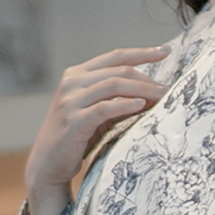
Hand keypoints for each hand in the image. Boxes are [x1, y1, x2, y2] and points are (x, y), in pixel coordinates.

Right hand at [26, 46, 170, 214]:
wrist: (47, 164)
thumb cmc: (76, 138)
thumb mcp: (95, 112)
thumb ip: (116, 99)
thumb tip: (153, 94)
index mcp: (76, 74)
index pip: (115, 57)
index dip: (142, 53)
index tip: (166, 50)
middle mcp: (71, 82)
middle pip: (118, 71)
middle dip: (147, 79)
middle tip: (167, 90)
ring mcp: (71, 101)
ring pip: (113, 85)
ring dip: (141, 90)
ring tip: (160, 98)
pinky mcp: (74, 121)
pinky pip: (105, 108)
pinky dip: (125, 105)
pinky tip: (141, 106)